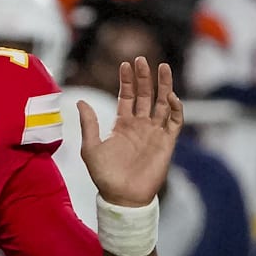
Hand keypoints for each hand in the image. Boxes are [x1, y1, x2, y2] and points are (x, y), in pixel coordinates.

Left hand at [78, 57, 184, 207]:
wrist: (122, 197)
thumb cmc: (104, 175)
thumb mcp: (91, 147)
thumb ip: (88, 124)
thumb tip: (80, 101)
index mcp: (122, 124)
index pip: (127, 96)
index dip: (127, 80)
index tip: (125, 64)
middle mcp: (140, 125)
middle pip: (145, 95)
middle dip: (144, 77)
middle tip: (142, 59)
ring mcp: (155, 133)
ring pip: (163, 103)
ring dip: (164, 86)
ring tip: (162, 67)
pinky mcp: (167, 143)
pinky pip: (175, 122)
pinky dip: (176, 108)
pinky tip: (170, 95)